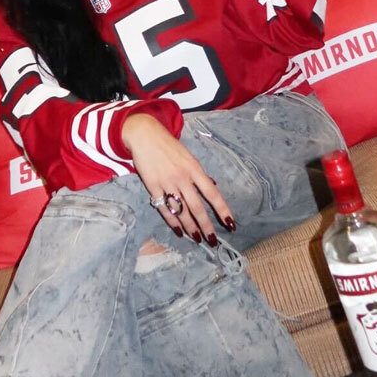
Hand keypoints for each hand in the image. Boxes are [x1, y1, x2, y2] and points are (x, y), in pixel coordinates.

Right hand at [121, 114, 235, 245]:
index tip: (230, 224)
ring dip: (190, 227)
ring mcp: (166, 183)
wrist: (145, 135)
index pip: (212, 193)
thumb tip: (212, 188)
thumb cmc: (170, 147)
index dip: (222, 210)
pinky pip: (164, 208)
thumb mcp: (189, 157)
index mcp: (194, 169)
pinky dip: (172, 221)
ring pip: (181, 210)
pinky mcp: (152, 186)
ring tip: (197, 239)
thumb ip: (199, 174)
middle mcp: (182, 177)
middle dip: (206, 226)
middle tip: (212, 240)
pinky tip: (179, 231)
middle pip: (197, 207)